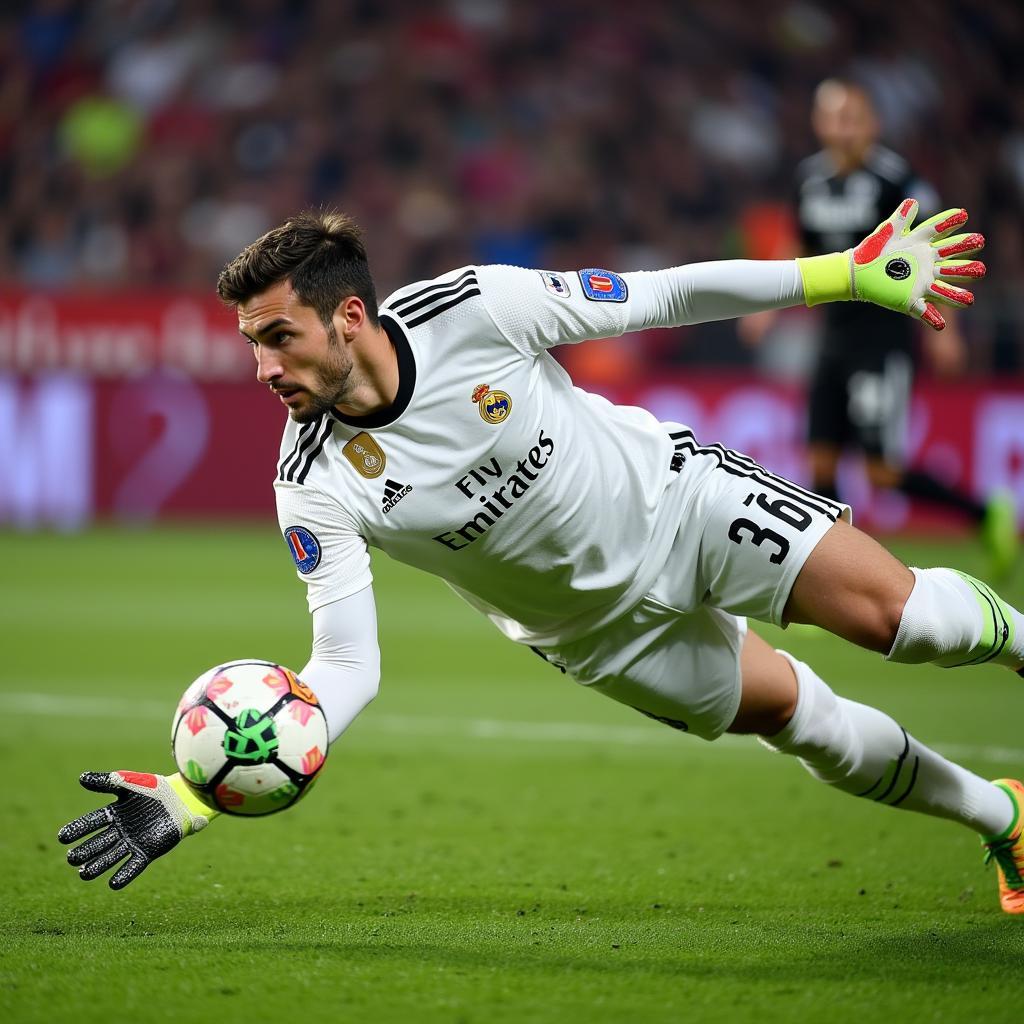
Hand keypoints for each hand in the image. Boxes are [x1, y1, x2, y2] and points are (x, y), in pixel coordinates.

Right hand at [58, 771, 212, 889]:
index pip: (92, 822)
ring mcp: (133, 842)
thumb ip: (107, 781)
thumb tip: (81, 778)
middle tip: (71, 858)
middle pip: (98, 843)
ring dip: (97, 866)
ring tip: (84, 873)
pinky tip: (113, 883)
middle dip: (84, 851)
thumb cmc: (155, 788)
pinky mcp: (148, 852)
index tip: (62, 837)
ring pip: (111, 857)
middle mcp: (121, 830)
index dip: (78, 829)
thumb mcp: (129, 782)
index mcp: (115, 813)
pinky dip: (124, 875)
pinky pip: (133, 866)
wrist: (183, 798)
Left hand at [849, 199, 984, 330]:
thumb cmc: (872, 250)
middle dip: (966, 264)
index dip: (951, 225)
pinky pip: (924, 311)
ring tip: (969, 300)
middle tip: (978, 264)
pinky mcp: (909, 300)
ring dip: (957, 295)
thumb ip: (901, 218)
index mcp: (924, 247)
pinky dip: (932, 318)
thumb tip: (913, 202)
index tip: (963, 214)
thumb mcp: (887, 232)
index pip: (943, 235)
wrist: (856, 271)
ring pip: (944, 289)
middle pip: (952, 265)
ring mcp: (920, 284)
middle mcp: (927, 266)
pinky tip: (940, 324)